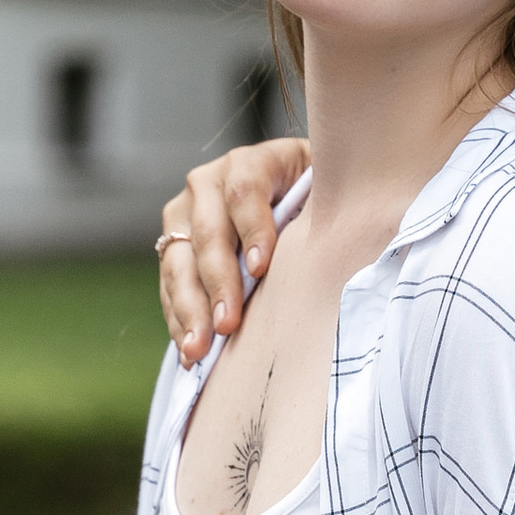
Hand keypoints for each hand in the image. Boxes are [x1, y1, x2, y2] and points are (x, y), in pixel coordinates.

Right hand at [158, 137, 311, 366]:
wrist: (290, 196)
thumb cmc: (316, 199)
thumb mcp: (325, 191)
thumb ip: (327, 207)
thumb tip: (345, 241)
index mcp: (250, 164)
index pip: (244, 192)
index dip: (252, 230)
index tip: (261, 270)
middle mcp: (208, 184)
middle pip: (209, 233)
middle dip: (218, 283)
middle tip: (227, 325)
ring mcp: (185, 215)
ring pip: (180, 262)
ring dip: (189, 309)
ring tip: (199, 349)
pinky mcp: (173, 246)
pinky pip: (169, 286)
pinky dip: (179, 320)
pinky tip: (189, 351)